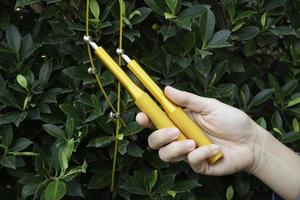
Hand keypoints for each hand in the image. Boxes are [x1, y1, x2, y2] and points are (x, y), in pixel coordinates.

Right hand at [136, 86, 260, 175]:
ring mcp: (188, 152)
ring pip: (166, 155)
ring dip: (176, 148)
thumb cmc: (232, 121)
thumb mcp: (210, 105)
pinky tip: (213, 149)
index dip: (146, 119)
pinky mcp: (199, 164)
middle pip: (155, 141)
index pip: (157, 120)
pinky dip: (200, 155)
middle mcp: (181, 136)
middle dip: (159, 137)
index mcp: (180, 120)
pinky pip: (190, 162)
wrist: (252, 141)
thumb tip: (166, 89)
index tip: (142, 116)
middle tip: (173, 131)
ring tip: (192, 142)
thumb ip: (188, 100)